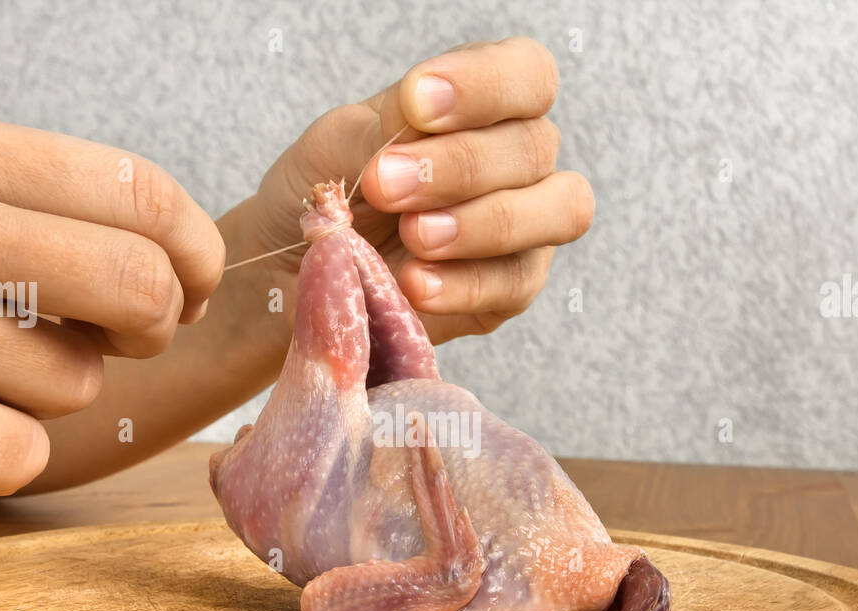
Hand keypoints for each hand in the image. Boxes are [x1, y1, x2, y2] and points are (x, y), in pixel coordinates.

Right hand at [0, 104, 223, 513]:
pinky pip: (25, 452)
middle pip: (140, 286)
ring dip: (42, 392)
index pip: (137, 188)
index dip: (191, 247)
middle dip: (151, 326)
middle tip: (116, 339)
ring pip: (81, 381)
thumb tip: (172, 249)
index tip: (189, 281)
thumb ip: (22, 202)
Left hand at [239, 37, 592, 341]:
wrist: (300, 268)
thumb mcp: (338, 144)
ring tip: (411, 236)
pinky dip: (463, 285)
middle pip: (535, 147)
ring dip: (479, 223)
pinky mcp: (511, 290)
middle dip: (458, 166)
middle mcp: (519, 161)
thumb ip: (384, 123)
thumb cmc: (329, 190)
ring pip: (558, 211)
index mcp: (486, 105)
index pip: (527, 73)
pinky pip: (515, 284)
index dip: (485, 84)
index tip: (417, 102)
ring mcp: (527, 227)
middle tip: (384, 185)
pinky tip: (413, 284)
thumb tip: (421, 107)